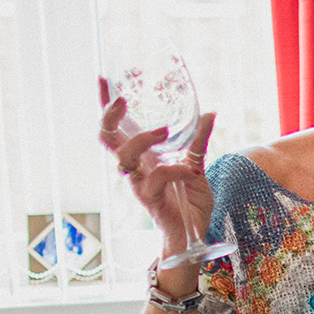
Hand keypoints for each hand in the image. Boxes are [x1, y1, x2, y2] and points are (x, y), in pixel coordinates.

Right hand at [98, 76, 215, 268]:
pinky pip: (155, 180)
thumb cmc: (189, 200)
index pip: (117, 128)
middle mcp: (136, 168)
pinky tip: (186, 170)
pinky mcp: (152, 201)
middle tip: (123, 100)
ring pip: (124, 159)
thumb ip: (199, 140)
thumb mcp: (196, 163)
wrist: (195, 235)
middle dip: (109, 118)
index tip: (104, 79)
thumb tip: (209, 112)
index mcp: (142, 156)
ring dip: (141, 141)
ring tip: (163, 131)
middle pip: (108, 140)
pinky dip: (172, 170)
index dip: (107, 107)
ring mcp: (140, 184)